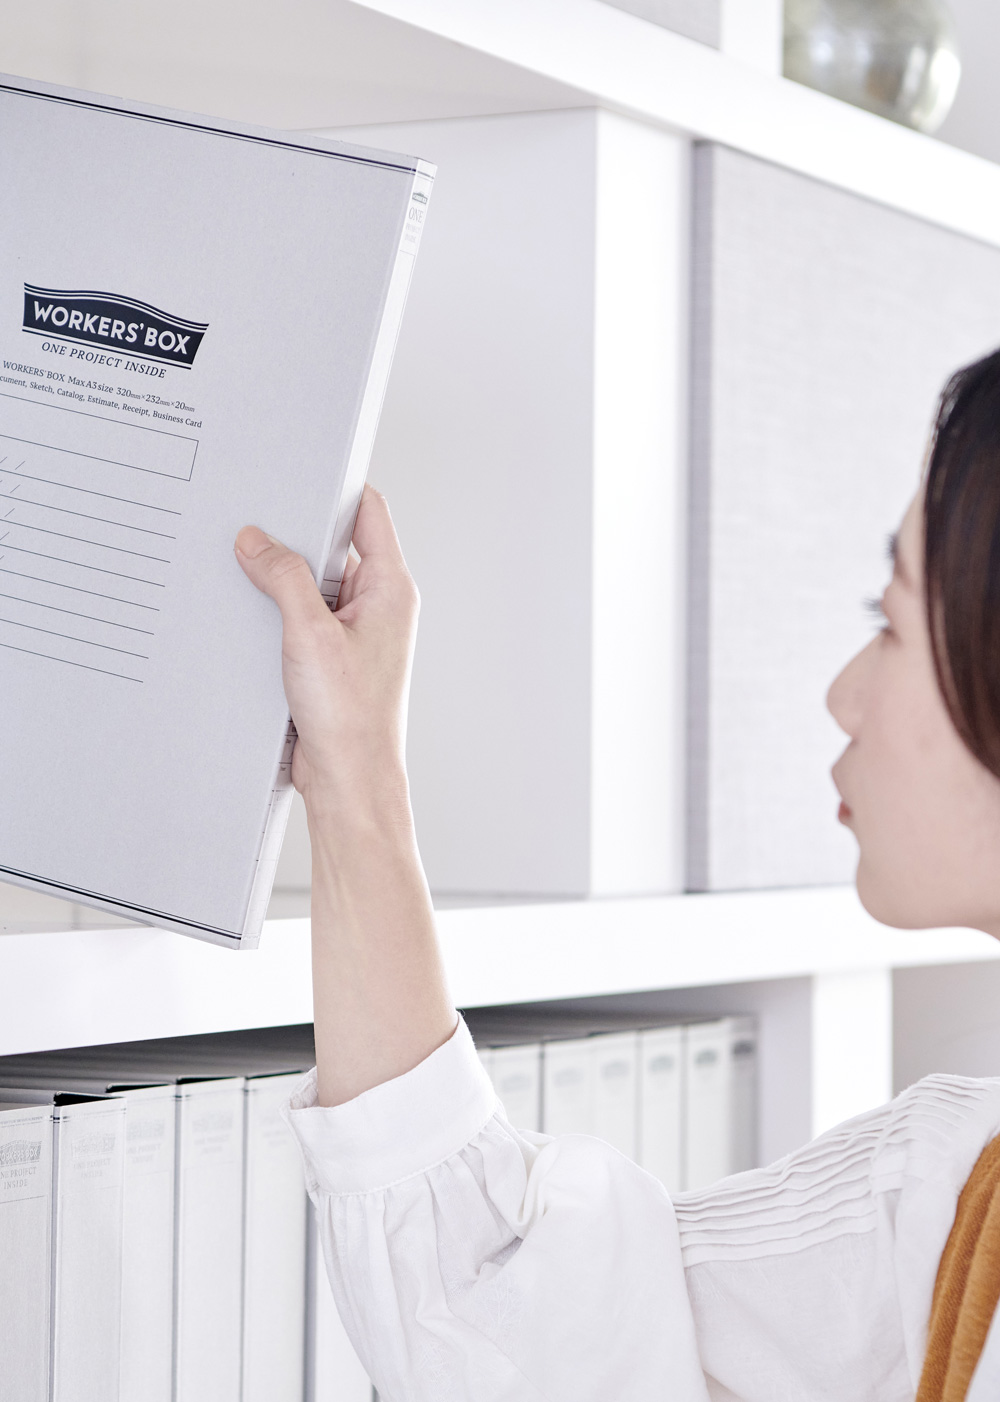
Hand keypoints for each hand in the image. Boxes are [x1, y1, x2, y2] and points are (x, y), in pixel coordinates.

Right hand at [233, 485, 418, 820]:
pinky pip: (301, 618)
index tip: (295, 472)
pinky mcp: (331, 657)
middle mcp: (378, 605)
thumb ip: (284, 578)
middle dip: (294, 534)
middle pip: (335, 546)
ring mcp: (355, 632)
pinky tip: (243, 610)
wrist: (348, 779)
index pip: (368, 513)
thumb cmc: (349, 715)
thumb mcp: (310, 633)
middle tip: (251, 518)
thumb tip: (255, 539)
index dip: (334, 488)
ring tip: (240, 564)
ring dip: (280, 578)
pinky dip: (275, 611)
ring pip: (313, 584)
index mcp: (391, 588)